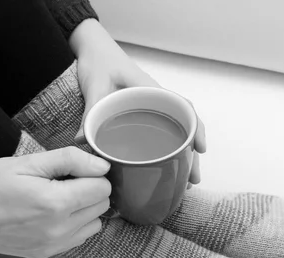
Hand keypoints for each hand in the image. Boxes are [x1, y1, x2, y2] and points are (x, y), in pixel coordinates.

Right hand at [0, 147, 110, 257]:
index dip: (91, 173)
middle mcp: (59, 229)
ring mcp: (53, 245)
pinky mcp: (45, 254)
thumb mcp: (28, 161)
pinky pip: (77, 238)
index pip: (103, 188)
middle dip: (89, 189)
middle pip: (101, 206)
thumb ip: (70, 160)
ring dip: (84, 209)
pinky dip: (73, 225)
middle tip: (62, 181)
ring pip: (94, 224)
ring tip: (57, 198)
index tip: (71, 169)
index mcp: (56, 203)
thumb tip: (102, 165)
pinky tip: (51, 214)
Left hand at [70, 19, 205, 185]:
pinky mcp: (140, 115)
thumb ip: (90, 112)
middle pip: (183, 127)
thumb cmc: (98, 61)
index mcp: (151, 90)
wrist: (92, 50)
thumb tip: (83, 141)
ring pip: (174, 134)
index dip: (195, 129)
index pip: (184, 108)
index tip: (200, 148)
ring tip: (184, 181)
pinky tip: (163, 169)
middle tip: (193, 179)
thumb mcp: (94, 86)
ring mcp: (150, 109)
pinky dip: (164, 152)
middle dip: (192, 154)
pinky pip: (158, 134)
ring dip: (181, 156)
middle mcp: (156, 101)